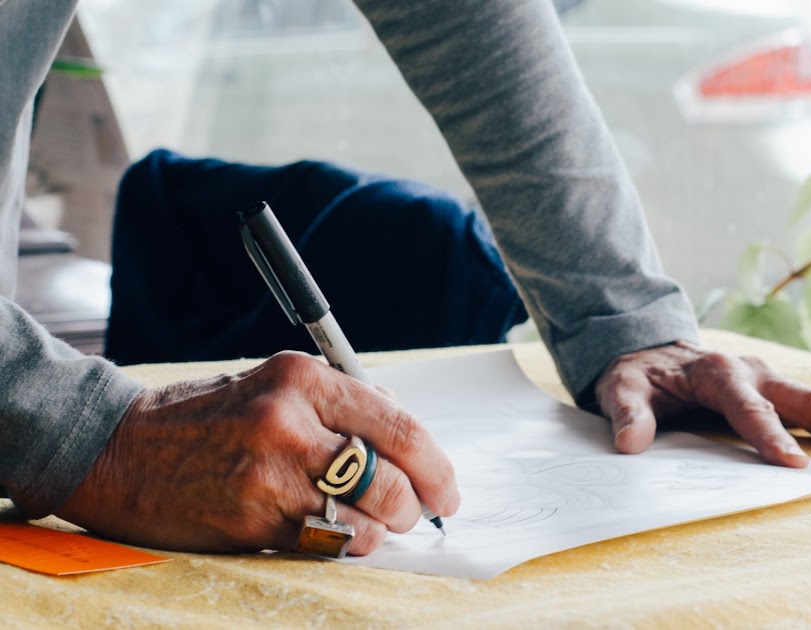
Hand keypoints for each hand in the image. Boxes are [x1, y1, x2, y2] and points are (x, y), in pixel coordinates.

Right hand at [57, 352, 458, 554]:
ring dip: (381, 529)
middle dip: (416, 505)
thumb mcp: (273, 385)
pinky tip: (338, 534)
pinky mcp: (252, 519)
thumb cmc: (205, 416)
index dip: (436, 465)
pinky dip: (346, 544)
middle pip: (391, 477)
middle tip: (415, 512)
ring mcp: (270, 475)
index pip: (398, 424)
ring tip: (373, 523)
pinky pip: (327, 543)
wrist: (117, 450)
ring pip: (365, 518)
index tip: (447, 487)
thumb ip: (341, 403)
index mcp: (303, 379)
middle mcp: (290, 422)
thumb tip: (405, 433)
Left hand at [594, 342, 810, 466]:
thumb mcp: (620, 388)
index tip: (795, 465)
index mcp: (719, 373)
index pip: (750, 409)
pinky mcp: (779, 389)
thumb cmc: (636, 374)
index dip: (771, 436)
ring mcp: (771, 379)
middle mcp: (754, 371)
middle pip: (808, 400)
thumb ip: (626, 413)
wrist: (646, 350)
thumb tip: (630, 443)